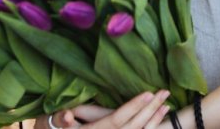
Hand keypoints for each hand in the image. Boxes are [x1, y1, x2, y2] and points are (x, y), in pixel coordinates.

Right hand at [48, 90, 171, 128]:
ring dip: (153, 119)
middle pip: (133, 126)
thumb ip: (61, 120)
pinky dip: (150, 127)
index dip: (134, 107)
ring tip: (166, 105)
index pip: (118, 119)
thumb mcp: (52, 125)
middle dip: (150, 110)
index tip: (149, 94)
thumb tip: (68, 116)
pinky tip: (158, 118)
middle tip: (165, 93)